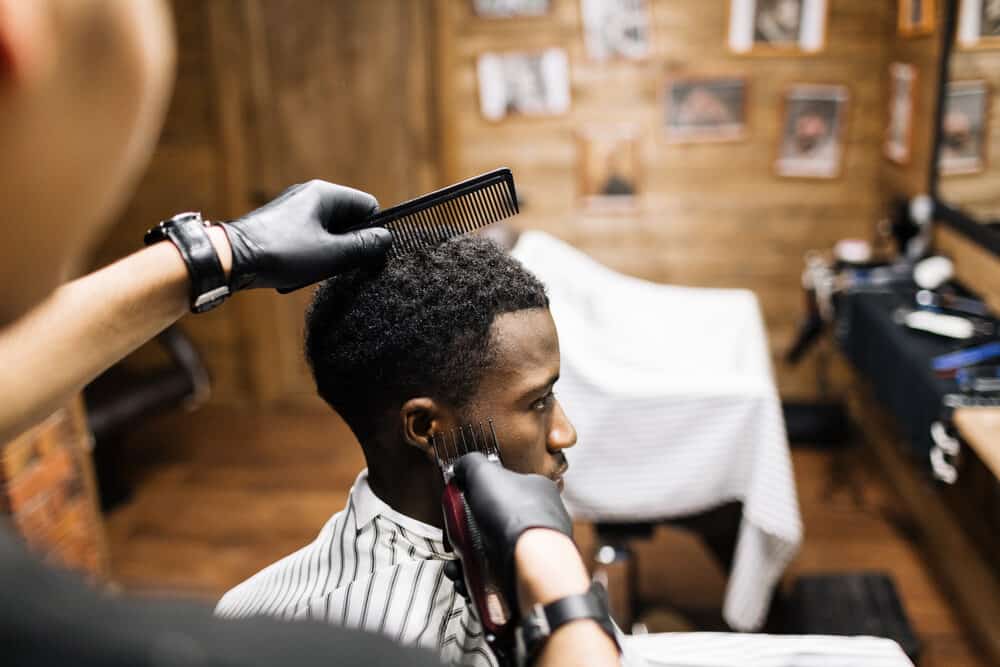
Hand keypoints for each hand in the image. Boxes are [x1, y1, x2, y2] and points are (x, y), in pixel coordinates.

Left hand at [219, 180, 391, 291]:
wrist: (231, 258)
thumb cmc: (283, 253)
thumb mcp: (331, 254)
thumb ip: (363, 246)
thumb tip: (386, 239)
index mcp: (325, 194)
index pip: (368, 206)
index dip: (373, 232)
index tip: (367, 255)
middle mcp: (309, 194)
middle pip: (348, 219)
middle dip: (350, 244)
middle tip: (341, 266)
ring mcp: (292, 209)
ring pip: (329, 231)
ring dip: (330, 252)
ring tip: (316, 269)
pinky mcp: (280, 224)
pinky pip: (309, 237)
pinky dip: (311, 254)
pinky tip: (300, 270)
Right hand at [452, 453, 572, 584]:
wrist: (530, 566)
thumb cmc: (514, 516)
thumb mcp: (485, 472)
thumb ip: (470, 464)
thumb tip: (460, 466)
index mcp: (536, 492)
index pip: (504, 488)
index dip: (477, 495)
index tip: (459, 503)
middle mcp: (537, 522)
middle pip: (491, 524)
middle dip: (465, 534)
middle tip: (454, 538)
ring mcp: (531, 552)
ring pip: (489, 554)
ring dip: (465, 561)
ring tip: (456, 566)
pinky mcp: (523, 578)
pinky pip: (492, 579)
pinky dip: (474, 580)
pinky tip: (465, 580)